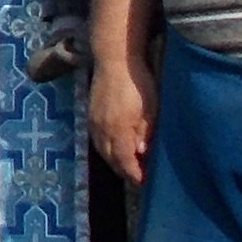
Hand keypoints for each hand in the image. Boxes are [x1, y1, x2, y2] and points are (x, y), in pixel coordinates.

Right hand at [85, 57, 150, 186]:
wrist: (115, 59)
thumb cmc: (138, 82)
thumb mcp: (150, 108)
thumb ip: (145, 132)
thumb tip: (141, 153)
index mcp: (118, 129)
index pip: (124, 162)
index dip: (134, 175)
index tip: (145, 182)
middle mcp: (102, 130)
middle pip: (111, 160)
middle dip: (124, 171)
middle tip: (139, 177)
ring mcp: (94, 122)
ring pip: (102, 151)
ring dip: (114, 162)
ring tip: (128, 166)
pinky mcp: (90, 115)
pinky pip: (97, 141)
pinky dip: (106, 150)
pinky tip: (114, 149)